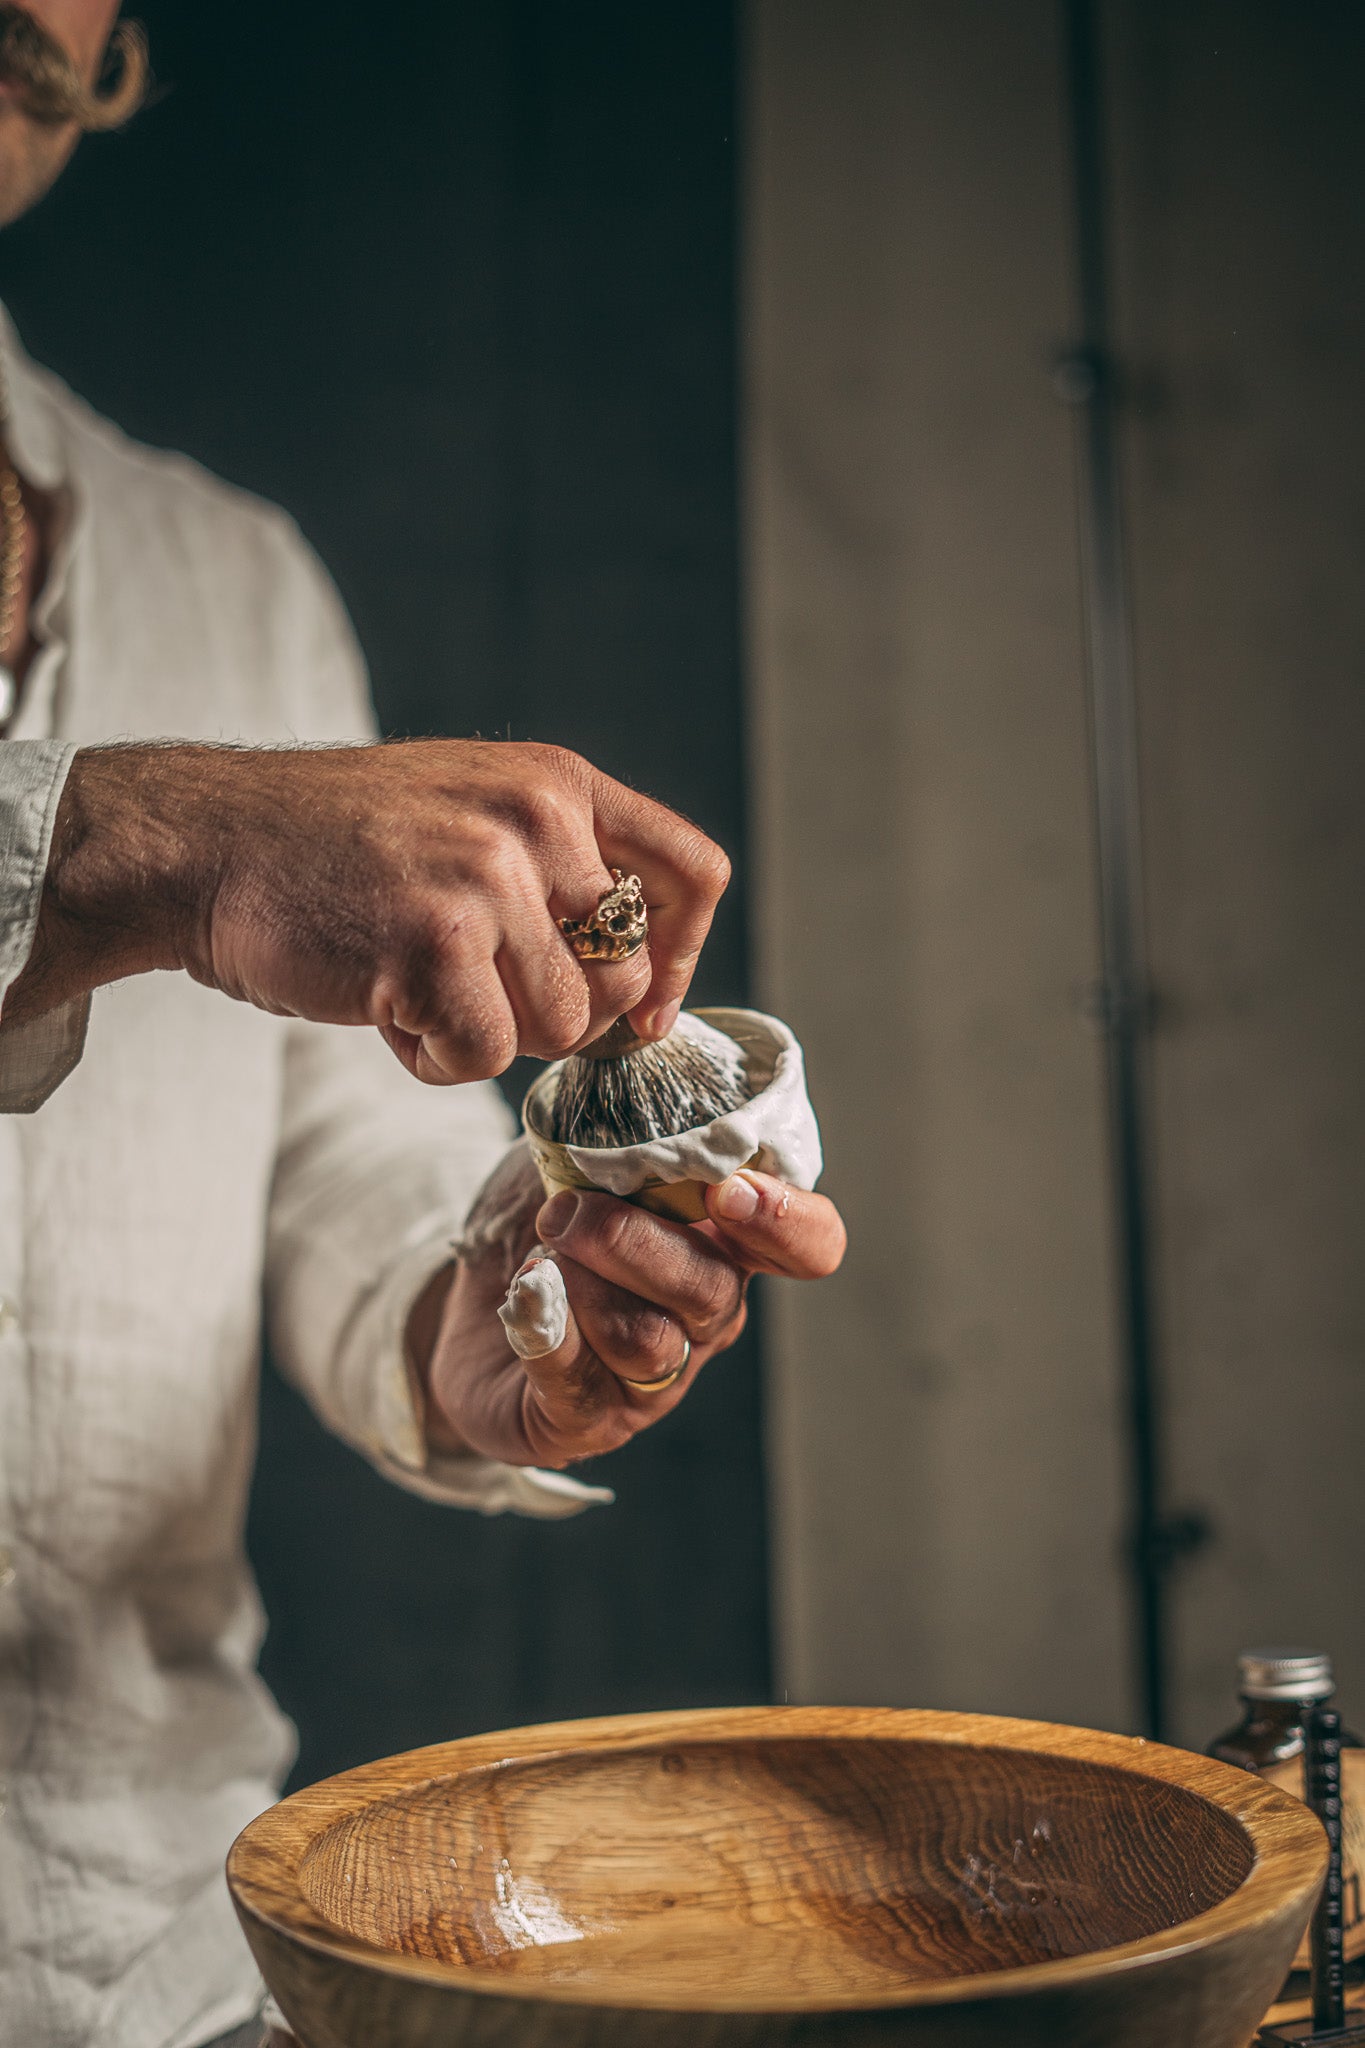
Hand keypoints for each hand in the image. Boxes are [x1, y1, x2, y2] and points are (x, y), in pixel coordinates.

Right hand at [4, 739, 729, 1077]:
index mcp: (558, 783)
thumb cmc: (341, 848)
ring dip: (488, 1034)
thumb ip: (559, 871)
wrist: (209, 843)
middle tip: (477, 990)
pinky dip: (433, 1058)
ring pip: (559, 1027)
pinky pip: (484, 1057)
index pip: (695, 874)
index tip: (640, 1004)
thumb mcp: (472, 810)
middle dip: (559, 1013)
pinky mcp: (433, 945)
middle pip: (624, 978)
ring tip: (418, 987)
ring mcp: (485, 879)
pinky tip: (385, 1009)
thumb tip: (644, 990)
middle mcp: (536, 819)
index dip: (683, 956)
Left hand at [416, 1148, 845, 1466]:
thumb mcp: (577, 1154)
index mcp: (725, 1242)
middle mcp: (706, 1315)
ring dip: (581, 1286)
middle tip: (561, 1211)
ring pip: (648, 1340)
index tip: (727, 1190)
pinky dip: (546, 1332)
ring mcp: (655, 1377)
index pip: (810, 1244)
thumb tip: (622, 1084)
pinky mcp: (587, 1419)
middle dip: (631, 1241)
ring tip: (534, 1256)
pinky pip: (578, 1384)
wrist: (461, 1297)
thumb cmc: (540, 1218)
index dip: (787, 1220)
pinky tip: (522, 1295)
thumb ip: (614, 1128)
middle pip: (713, 1290)